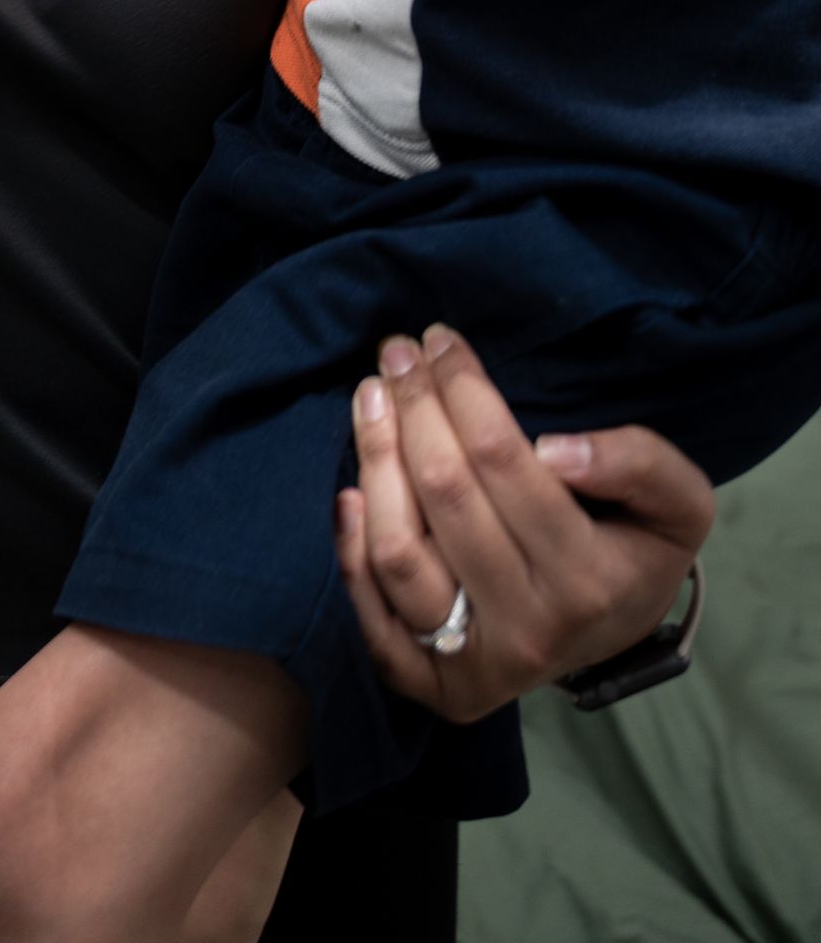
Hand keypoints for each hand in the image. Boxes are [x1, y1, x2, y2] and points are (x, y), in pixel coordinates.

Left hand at [337, 323, 713, 722]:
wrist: (613, 634)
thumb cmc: (634, 548)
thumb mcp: (677, 503)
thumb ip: (641, 464)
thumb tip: (556, 451)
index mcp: (589, 581)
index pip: (503, 460)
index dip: (463, 389)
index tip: (441, 341)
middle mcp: (531, 631)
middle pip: (445, 495)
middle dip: (413, 407)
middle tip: (396, 352)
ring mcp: (479, 667)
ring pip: (400, 553)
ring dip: (374, 461)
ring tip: (370, 398)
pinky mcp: (436, 686)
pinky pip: (375, 622)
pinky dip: (352, 553)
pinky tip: (350, 492)